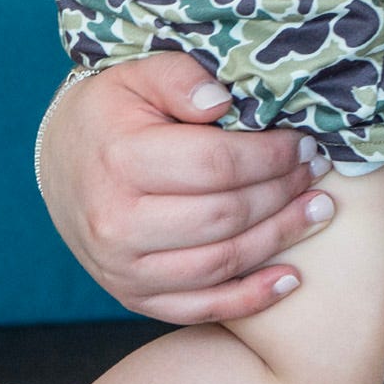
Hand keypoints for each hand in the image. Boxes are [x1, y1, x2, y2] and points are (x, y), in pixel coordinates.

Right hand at [37, 51, 335, 321]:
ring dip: (279, 239)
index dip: (271, 156)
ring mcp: (121, 268)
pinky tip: (290, 279)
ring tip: (319, 211)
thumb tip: (223, 100)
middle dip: (283, 193)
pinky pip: (198, 308)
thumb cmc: (113, 112)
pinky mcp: (131, 295)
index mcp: (119, 161)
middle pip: (224, 216)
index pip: (216, 165)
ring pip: (220, 263)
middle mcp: (115, 223)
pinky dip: (249, 299)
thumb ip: (181, 77)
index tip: (304, 142)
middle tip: (318, 172)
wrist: (64, 162)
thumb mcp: (138, 74)